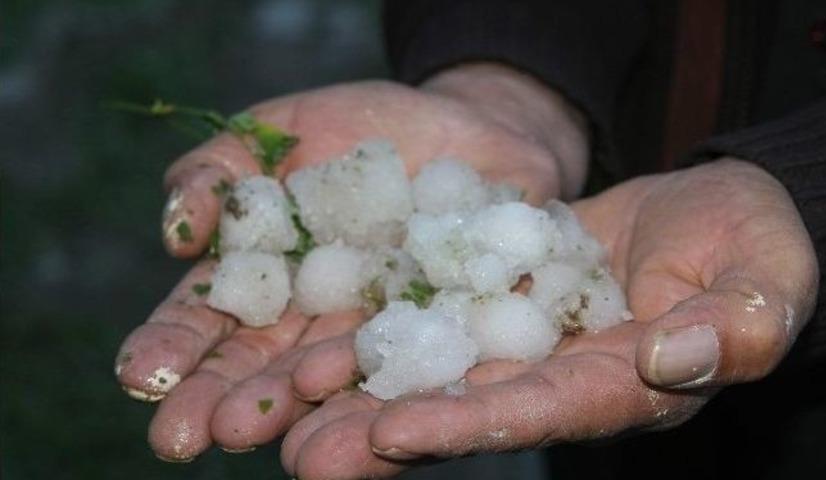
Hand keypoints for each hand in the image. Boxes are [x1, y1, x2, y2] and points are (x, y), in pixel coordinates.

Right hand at [114, 63, 589, 460]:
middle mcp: (321, 324)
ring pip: (344, 385)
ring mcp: (387, 335)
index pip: (209, 324)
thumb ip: (220, 171)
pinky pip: (433, 372)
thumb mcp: (281, 129)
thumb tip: (178, 232)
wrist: (477, 128)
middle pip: (268, 371)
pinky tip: (385, 431)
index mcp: (269, 282)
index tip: (138, 377)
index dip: (172, 350)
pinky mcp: (455, 338)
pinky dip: (411, 402)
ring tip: (283, 450)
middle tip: (186, 437)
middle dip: (228, 403)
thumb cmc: (367, 128)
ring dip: (311, 416)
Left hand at [279, 159, 818, 478]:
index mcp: (623, 386)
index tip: (398, 431)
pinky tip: (313, 337)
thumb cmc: (754, 244)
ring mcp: (522, 335)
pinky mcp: (495, 292)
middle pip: (468, 409)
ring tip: (281, 409)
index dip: (474, 423)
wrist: (707, 208)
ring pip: (434, 367)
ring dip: (360, 388)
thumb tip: (671, 359)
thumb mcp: (765, 283)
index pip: (544, 412)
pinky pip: (432, 309)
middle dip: (387, 433)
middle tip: (303, 457)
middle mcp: (559, 375)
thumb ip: (733, 328)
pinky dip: (377, 323)